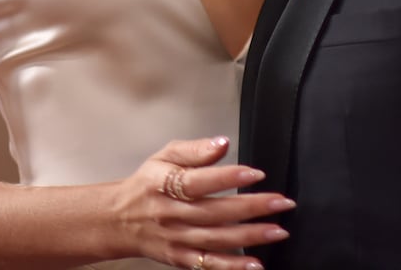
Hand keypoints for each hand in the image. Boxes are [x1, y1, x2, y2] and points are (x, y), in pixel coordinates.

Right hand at [111, 137, 292, 269]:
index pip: (198, 182)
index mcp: (165, 185)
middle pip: (214, 213)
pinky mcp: (180, 258)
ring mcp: (177, 239)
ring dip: (250, 237)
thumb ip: (194, 150)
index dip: (227, 178)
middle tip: (281, 202)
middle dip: (252, 208)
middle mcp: (172, 214)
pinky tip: (254, 265)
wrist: (119, 220)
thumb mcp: (164, 157)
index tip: (256, 173)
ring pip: (216, 240)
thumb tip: (222, 143)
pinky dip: (231, 267)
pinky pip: (208, 264)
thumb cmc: (147, 185)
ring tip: (277, 231)